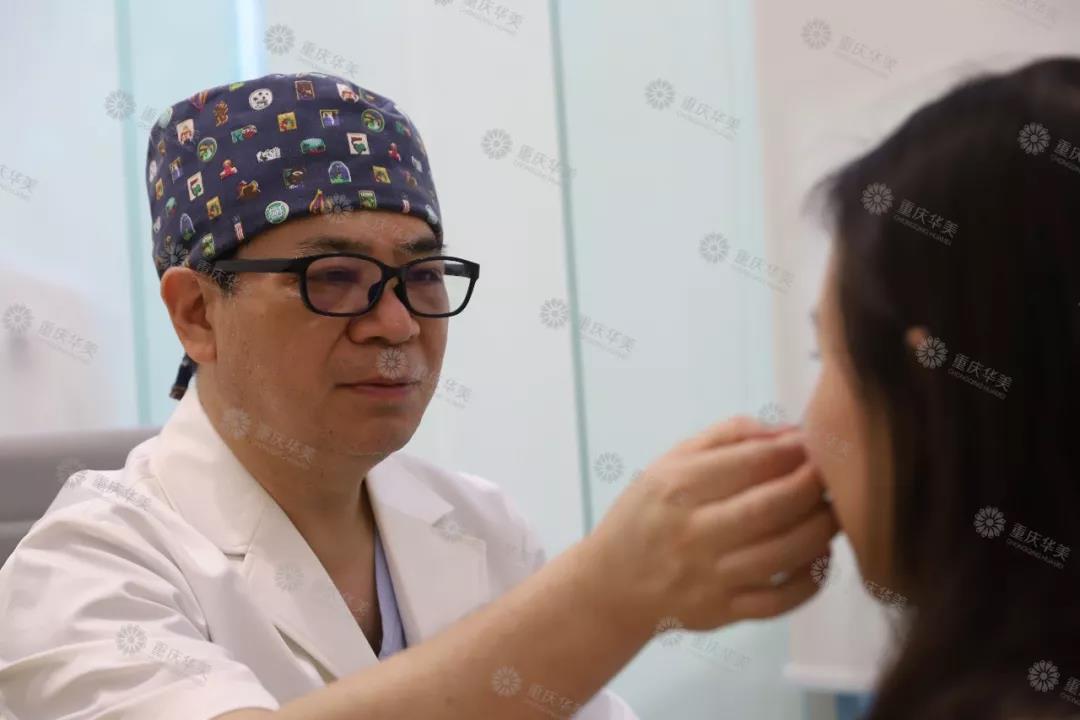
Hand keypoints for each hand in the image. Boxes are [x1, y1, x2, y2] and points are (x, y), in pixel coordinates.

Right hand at [582, 416, 837, 634]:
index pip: (750, 463)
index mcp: (675, 488)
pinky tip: (819, 554)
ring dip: (822, 528)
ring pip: (784, 553)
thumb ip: (723, 438)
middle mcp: (691, 534)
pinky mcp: (722, 613)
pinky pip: (782, 600)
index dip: (794, 449)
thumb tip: (784, 431)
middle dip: (814, 484)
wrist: (611, 586)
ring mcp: (709, 578)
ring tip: (834, 509)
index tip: (814, 442)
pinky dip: (812, 578)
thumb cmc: (646, 516)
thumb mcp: (667, 464)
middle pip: (772, 506)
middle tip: (831, 474)